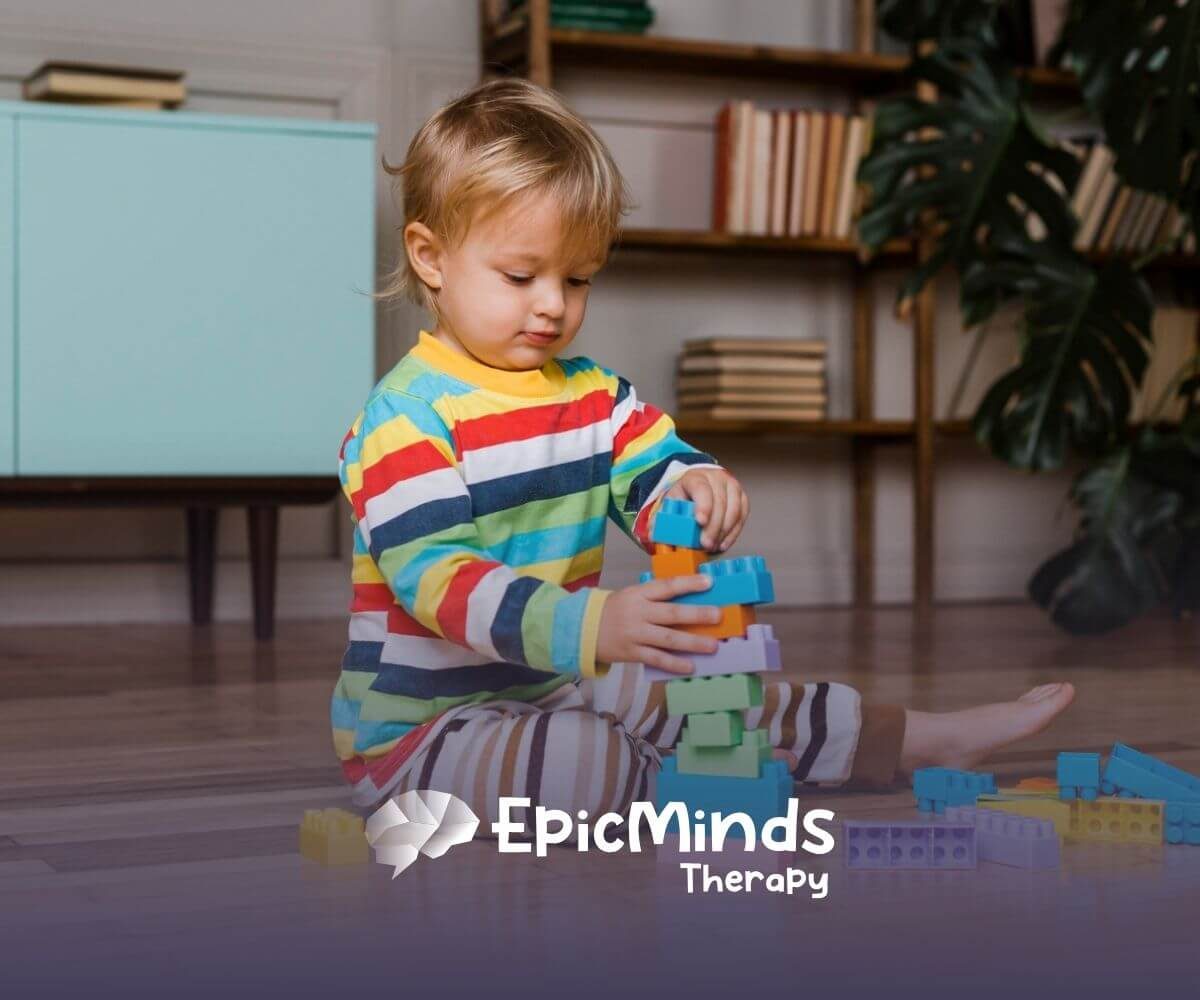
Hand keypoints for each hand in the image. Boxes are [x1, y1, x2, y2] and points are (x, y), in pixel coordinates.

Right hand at [596, 575, 723, 674]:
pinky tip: (690, 666)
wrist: (584, 628)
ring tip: (712, 646)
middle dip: (697, 615)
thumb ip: (656, 596)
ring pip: (667, 639)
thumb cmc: (616, 610)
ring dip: (692, 643)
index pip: (667, 586)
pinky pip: (656, 659)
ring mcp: (635, 634)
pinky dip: (674, 664)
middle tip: (718, 616)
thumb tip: (691, 599)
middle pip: (671, 614)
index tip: (709, 582)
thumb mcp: (633, 595)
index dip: (689, 583)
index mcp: (639, 594)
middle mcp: (638, 612)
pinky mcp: (632, 653)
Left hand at [663, 468, 748, 551]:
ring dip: (724, 532)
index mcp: (696, 477)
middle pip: (720, 502)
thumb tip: (653, 535)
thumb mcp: (671, 504)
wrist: (699, 486)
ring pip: (734, 510)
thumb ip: (662, 519)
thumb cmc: (685, 497)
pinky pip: (742, 516)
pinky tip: (723, 544)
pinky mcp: (742, 498)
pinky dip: (733, 532)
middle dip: (713, 526)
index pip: (701, 489)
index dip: (703, 506)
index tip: (700, 522)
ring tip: (713, 546)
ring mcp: (732, 487)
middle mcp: (717, 478)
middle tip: (706, 544)